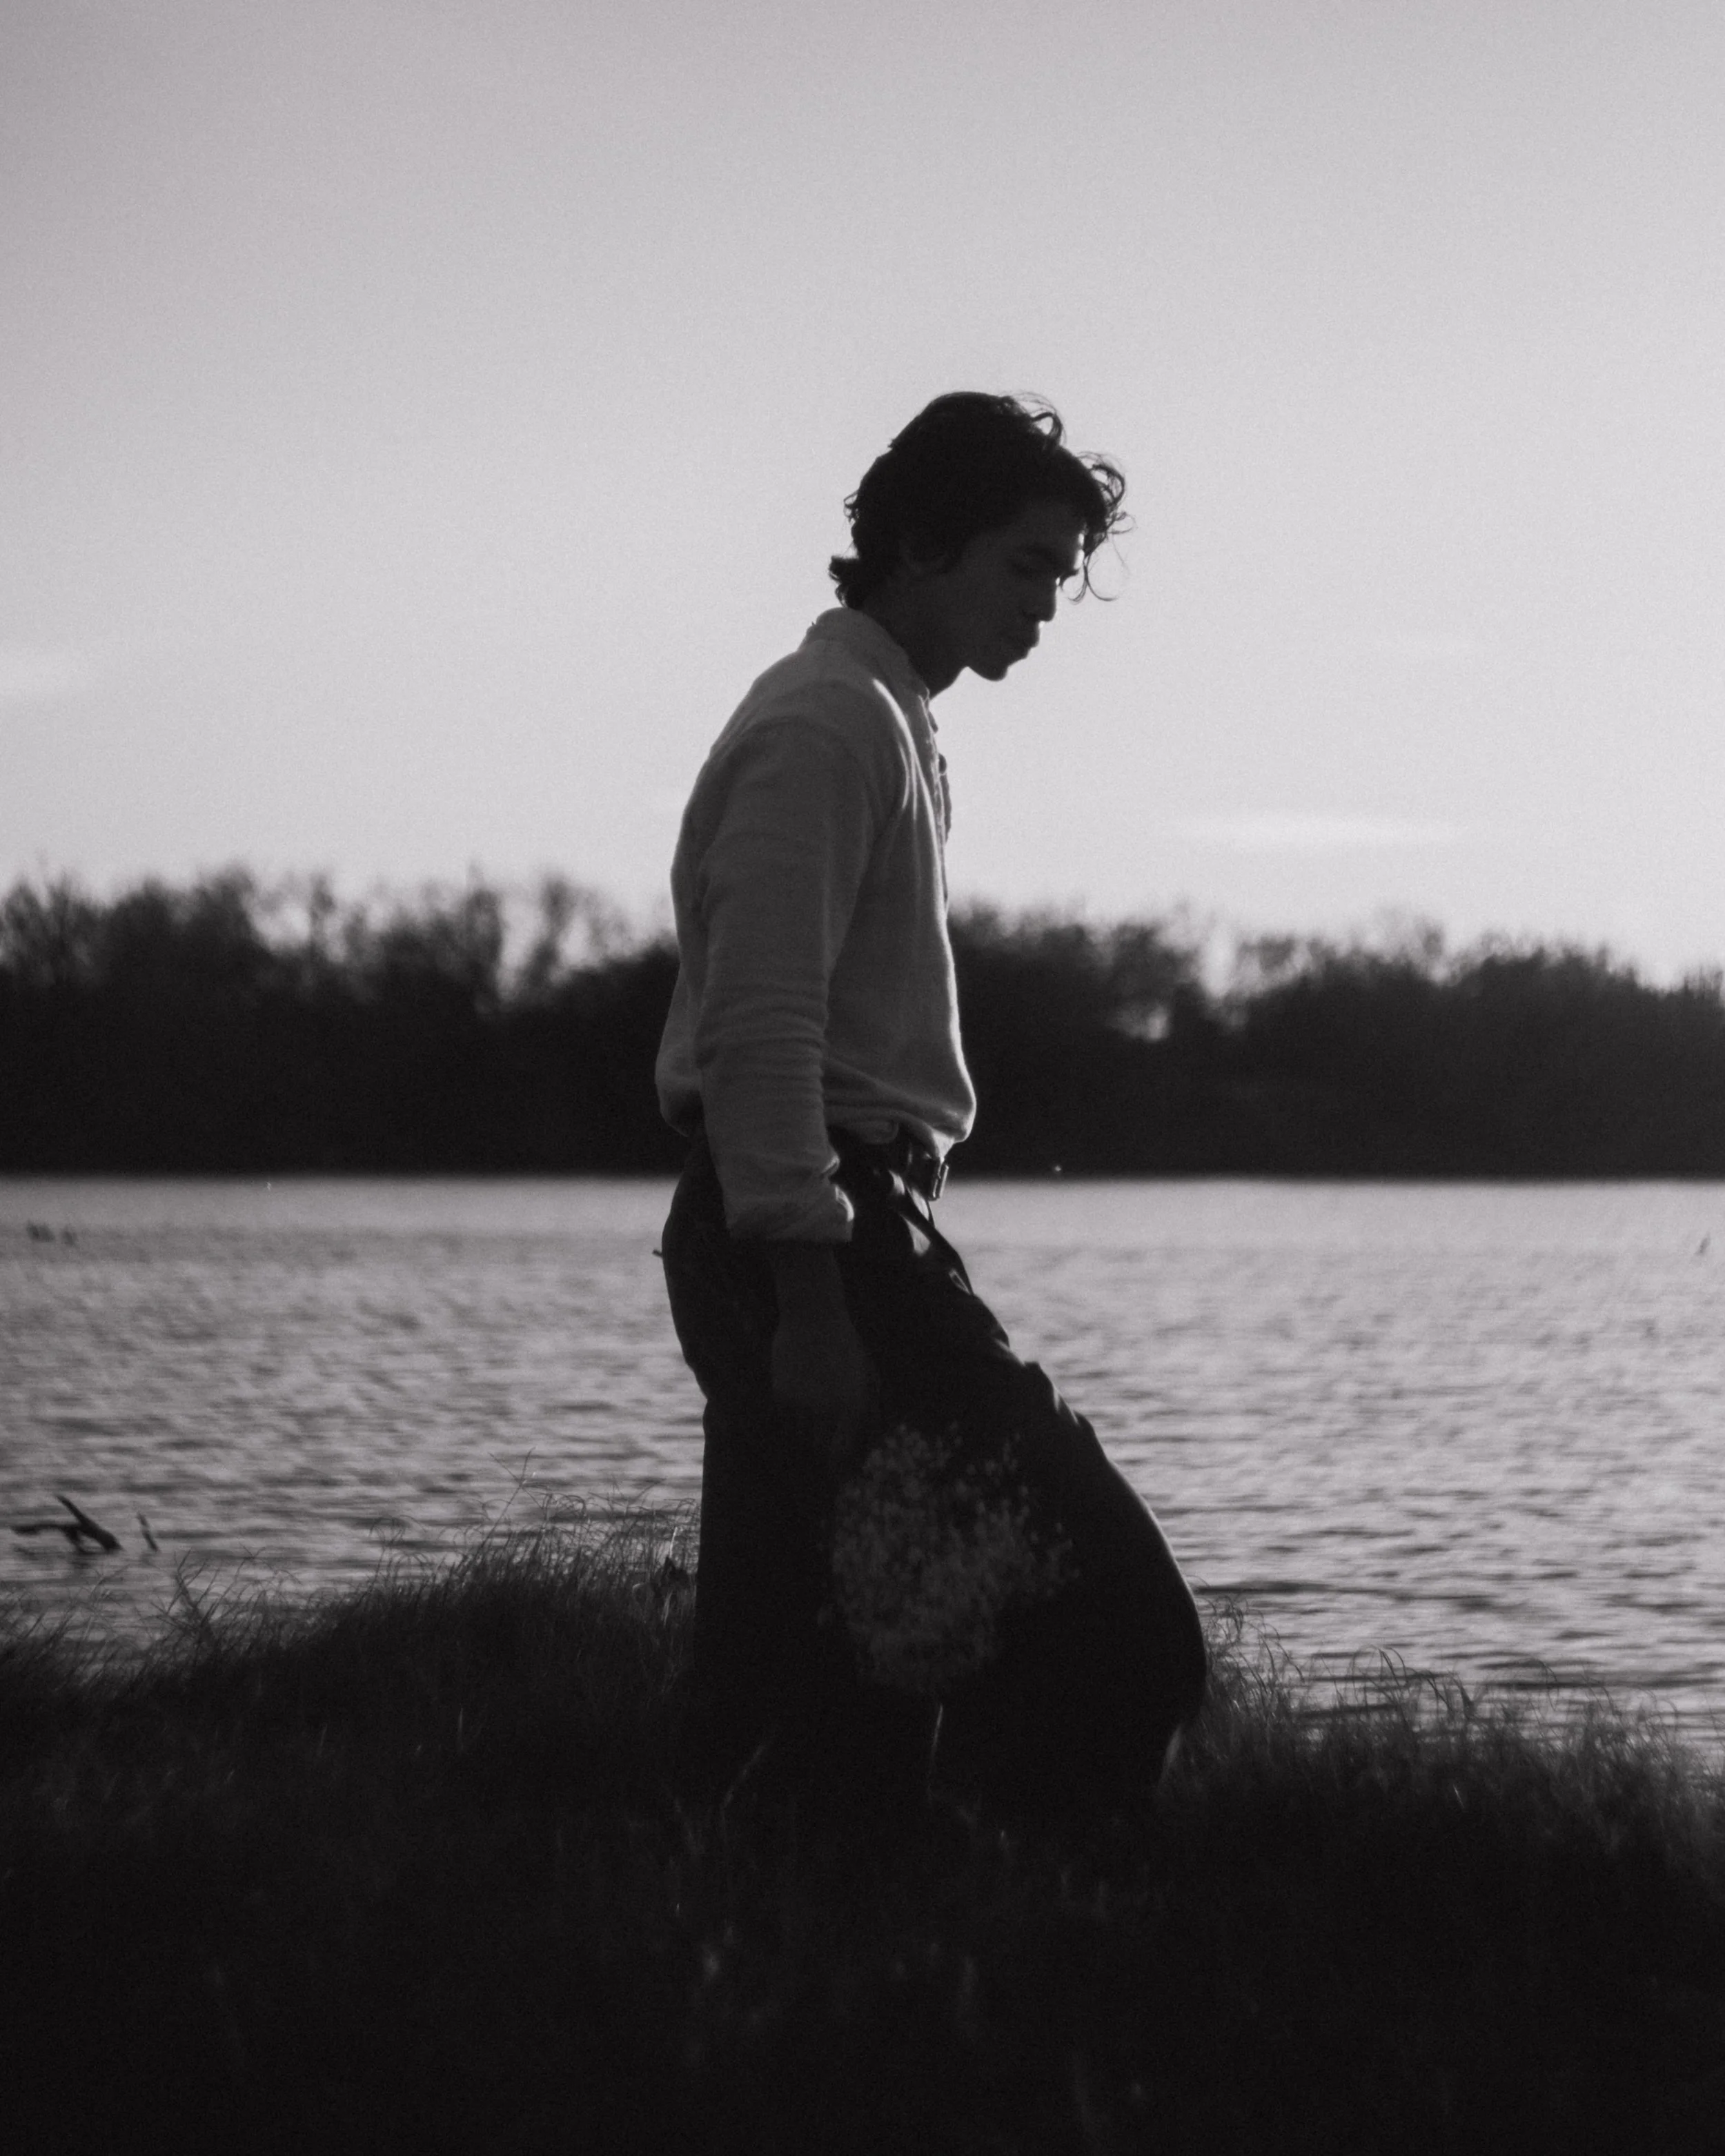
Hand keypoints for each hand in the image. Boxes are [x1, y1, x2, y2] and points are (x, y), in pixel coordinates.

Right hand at [761, 1242, 877, 1479]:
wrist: (814, 1313)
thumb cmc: (847, 1347)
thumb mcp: (868, 1378)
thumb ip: (868, 1414)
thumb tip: (864, 1449)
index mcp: (855, 1408)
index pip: (841, 1456)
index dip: (837, 1471)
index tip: (835, 1478)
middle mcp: (828, 1411)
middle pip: (819, 1448)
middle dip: (822, 1447)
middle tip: (822, 1441)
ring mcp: (803, 1404)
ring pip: (801, 1434)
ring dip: (807, 1427)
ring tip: (812, 1401)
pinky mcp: (781, 1395)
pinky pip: (785, 1417)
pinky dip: (791, 1411)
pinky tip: (798, 1387)